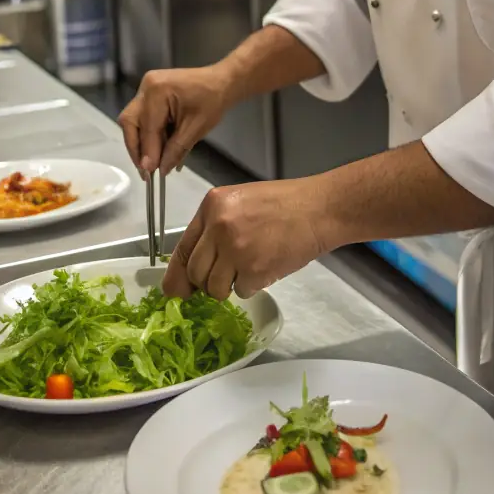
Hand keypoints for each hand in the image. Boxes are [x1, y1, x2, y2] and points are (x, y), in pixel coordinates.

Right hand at [118, 65, 230, 176]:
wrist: (221, 82)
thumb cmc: (213, 102)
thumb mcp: (195, 129)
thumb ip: (175, 150)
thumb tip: (160, 170)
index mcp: (158, 91)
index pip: (147, 128)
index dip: (147, 153)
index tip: (149, 175)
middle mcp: (147, 87)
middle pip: (130, 122)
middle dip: (137, 148)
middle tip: (146, 171)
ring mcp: (147, 89)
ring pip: (134, 121)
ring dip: (143, 143)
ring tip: (154, 164)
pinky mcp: (151, 94)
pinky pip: (144, 117)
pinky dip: (150, 135)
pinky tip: (159, 150)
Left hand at [162, 178, 328, 299]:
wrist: (318, 209)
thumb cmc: (285, 204)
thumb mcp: (240, 202)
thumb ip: (214, 228)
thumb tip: (194, 267)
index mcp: (212, 205)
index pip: (182, 248)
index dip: (176, 275)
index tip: (175, 290)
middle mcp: (218, 226)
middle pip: (196, 273)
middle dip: (206, 283)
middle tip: (226, 276)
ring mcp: (235, 249)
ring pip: (215, 288)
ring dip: (229, 286)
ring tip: (249, 268)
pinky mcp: (255, 269)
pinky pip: (240, 292)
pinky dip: (252, 286)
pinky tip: (266, 266)